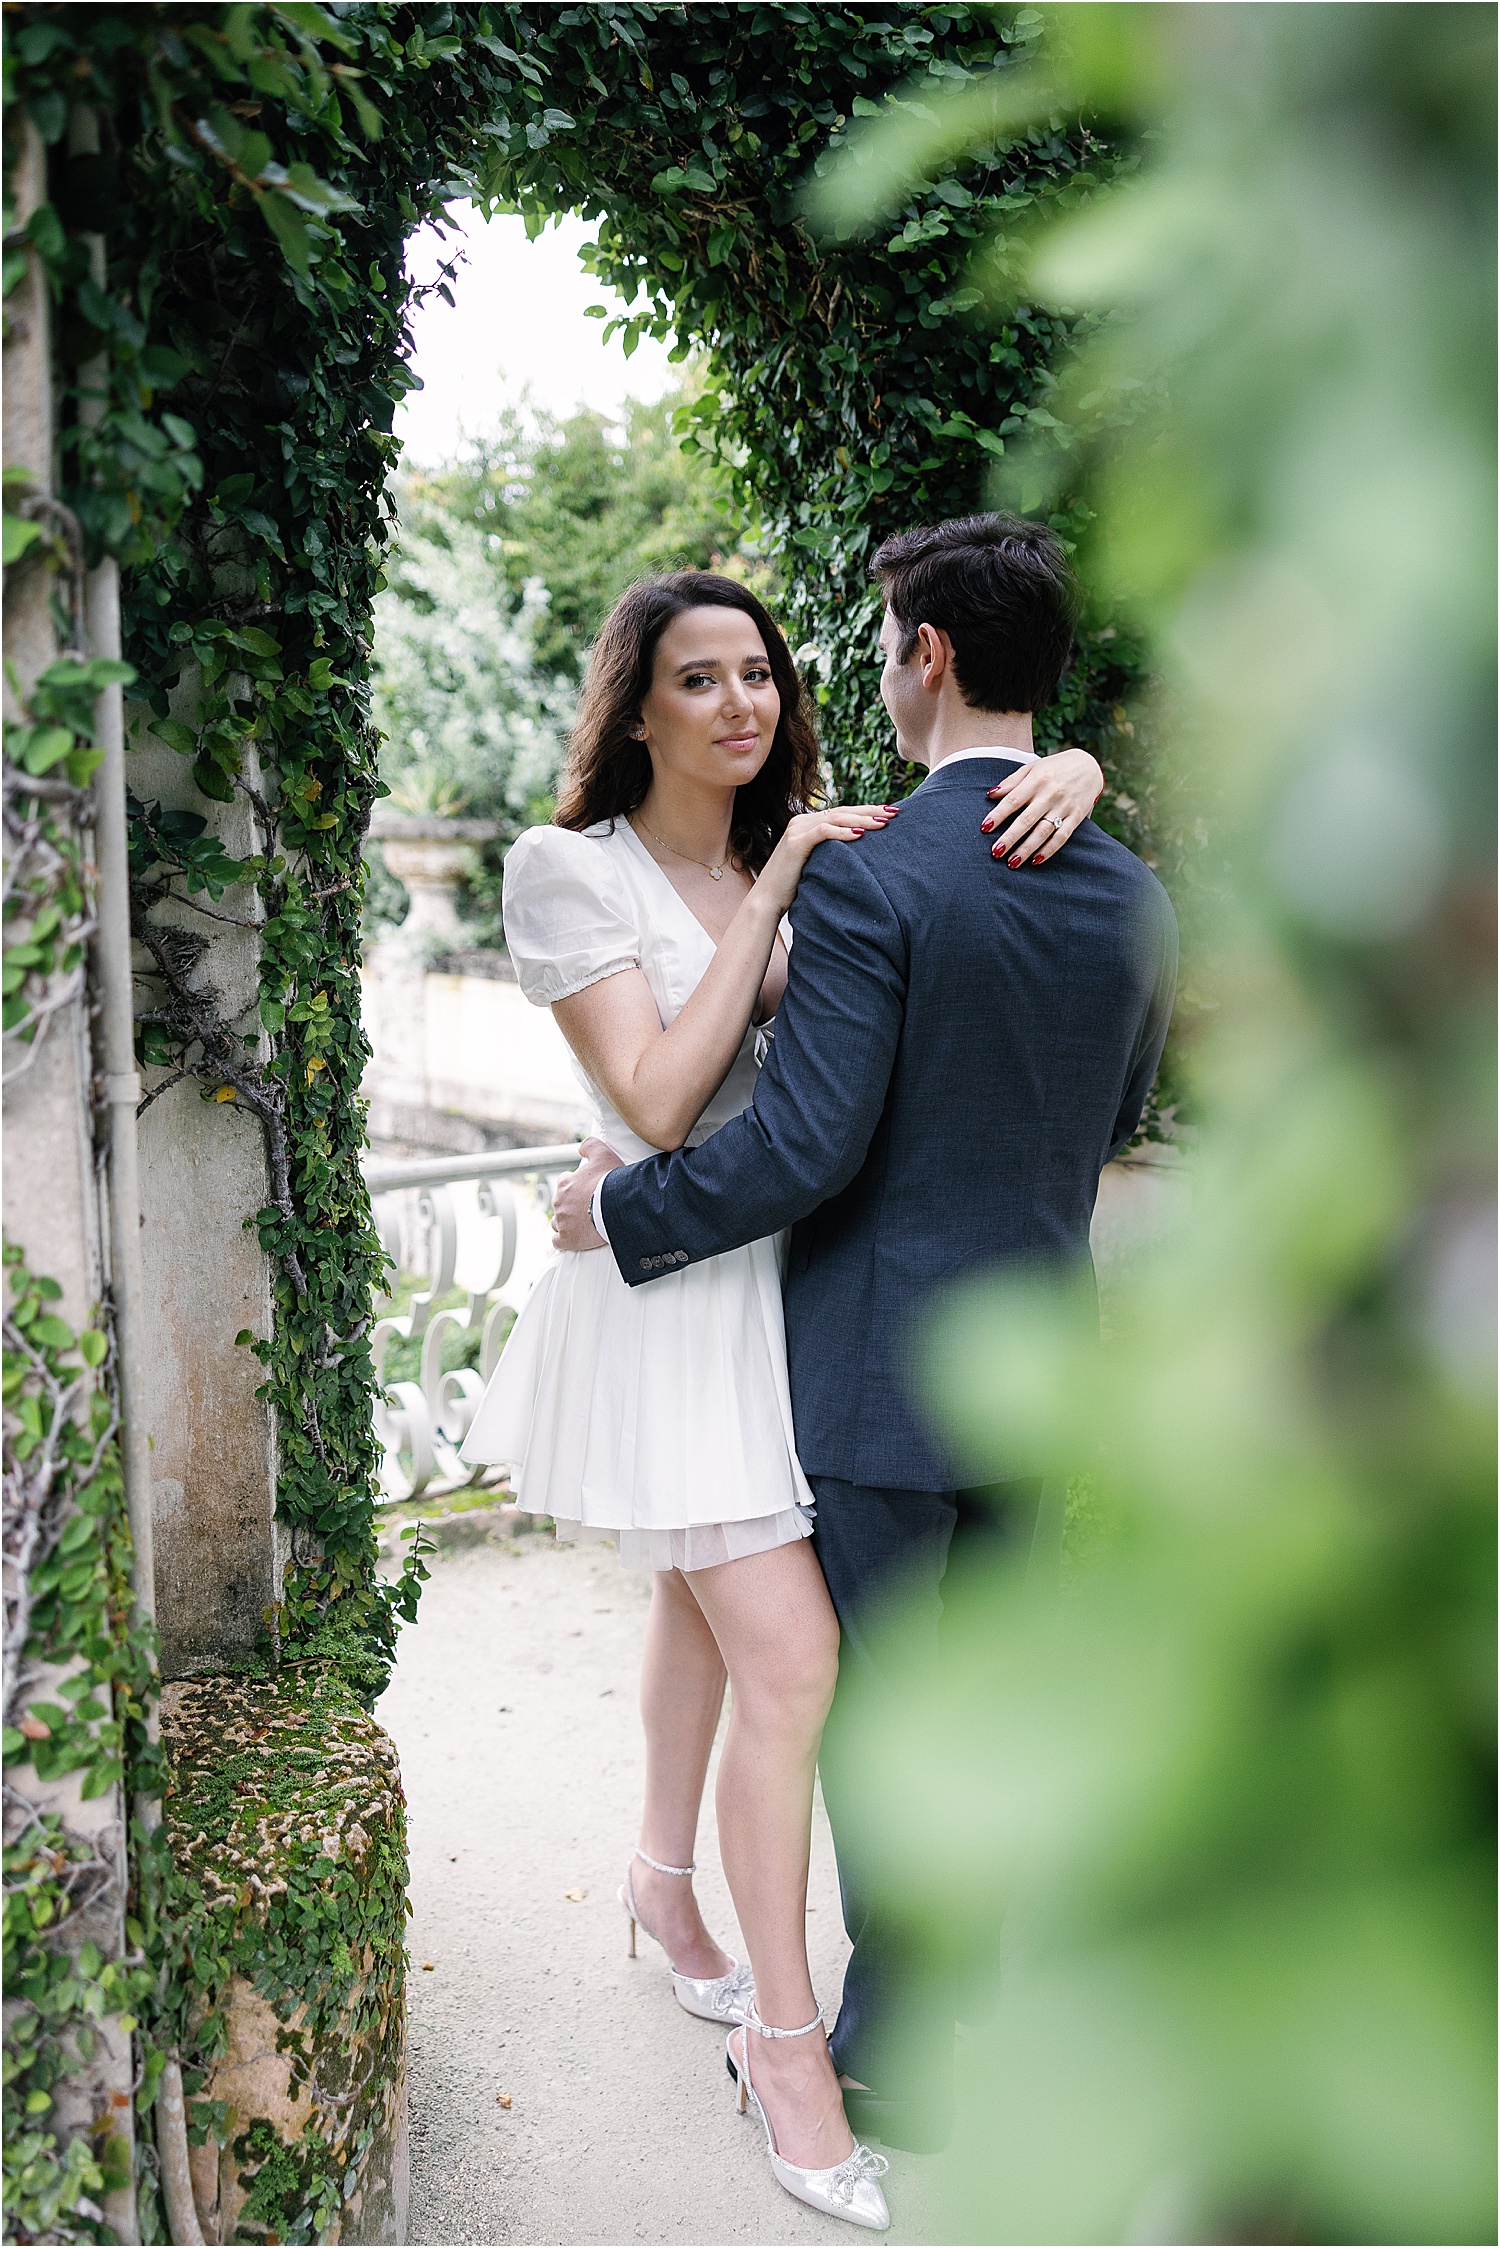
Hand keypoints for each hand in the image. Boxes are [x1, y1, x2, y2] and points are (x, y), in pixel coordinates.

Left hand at [551, 1136, 622, 1252]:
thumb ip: (590, 1145)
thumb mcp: (603, 1154)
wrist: (617, 1206)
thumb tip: (580, 1148)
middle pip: (561, 1204)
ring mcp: (562, 1221)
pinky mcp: (567, 1239)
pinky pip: (558, 1242)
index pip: (565, 1183)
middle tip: (588, 1209)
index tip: (587, 1192)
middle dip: (571, 1206)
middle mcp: (559, 1201)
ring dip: (566, 1223)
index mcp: (566, 1182)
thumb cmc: (611, 1181)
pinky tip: (573, 1240)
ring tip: (582, 1225)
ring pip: (558, 1223)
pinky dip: (564, 1241)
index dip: (576, 1188)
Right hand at [755, 802, 897, 912]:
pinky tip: (860, 835)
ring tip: (883, 823)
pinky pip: (823, 831)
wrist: (767, 900)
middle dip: (870, 811)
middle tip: (894, 812)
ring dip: (862, 819)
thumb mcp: (817, 865)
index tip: (889, 813)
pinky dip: (842, 832)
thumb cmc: (794, 888)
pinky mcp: (795, 842)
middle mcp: (801, 821)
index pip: (842, 813)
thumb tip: (860, 853)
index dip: (866, 811)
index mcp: (807, 824)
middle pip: (842, 811)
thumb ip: (831, 853)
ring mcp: (797, 829)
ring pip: (835, 817)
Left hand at [981, 747, 1104, 866]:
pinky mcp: (1076, 817)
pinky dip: (1049, 850)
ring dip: (1027, 848)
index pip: (1013, 800)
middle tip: (995, 852)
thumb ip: (1012, 782)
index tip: (984, 828)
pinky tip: (1036, 860)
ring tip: (1012, 862)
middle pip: (1026, 820)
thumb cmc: (1054, 768)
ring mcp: (1064, 806)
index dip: (998, 814)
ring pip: (1043, 831)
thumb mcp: (1032, 768)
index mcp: (1037, 780)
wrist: (1089, 766)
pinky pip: (1062, 836)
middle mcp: (1050, 794)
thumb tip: (990, 795)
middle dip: (1010, 838)